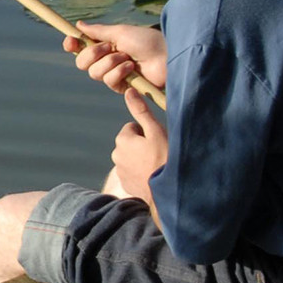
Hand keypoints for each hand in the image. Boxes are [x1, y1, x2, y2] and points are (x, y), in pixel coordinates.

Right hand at [65, 22, 166, 94]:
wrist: (166, 56)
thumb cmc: (147, 41)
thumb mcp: (121, 32)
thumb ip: (98, 31)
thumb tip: (79, 24)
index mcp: (105, 44)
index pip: (80, 48)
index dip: (72, 45)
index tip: (71, 41)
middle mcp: (106, 59)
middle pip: (82, 62)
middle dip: (93, 54)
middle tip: (109, 47)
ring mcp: (113, 73)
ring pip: (94, 73)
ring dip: (110, 63)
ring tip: (128, 58)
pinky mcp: (122, 86)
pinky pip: (108, 81)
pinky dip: (119, 72)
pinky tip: (132, 69)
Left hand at [110, 90, 169, 208]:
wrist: (166, 191)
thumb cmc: (163, 158)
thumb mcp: (155, 131)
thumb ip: (141, 111)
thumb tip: (129, 91)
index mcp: (122, 140)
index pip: (133, 127)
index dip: (147, 132)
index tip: (157, 141)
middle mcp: (116, 154)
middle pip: (132, 142)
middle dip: (143, 145)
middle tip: (158, 153)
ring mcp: (120, 171)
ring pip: (133, 157)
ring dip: (142, 158)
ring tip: (156, 165)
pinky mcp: (125, 184)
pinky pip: (133, 172)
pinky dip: (141, 172)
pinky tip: (152, 176)